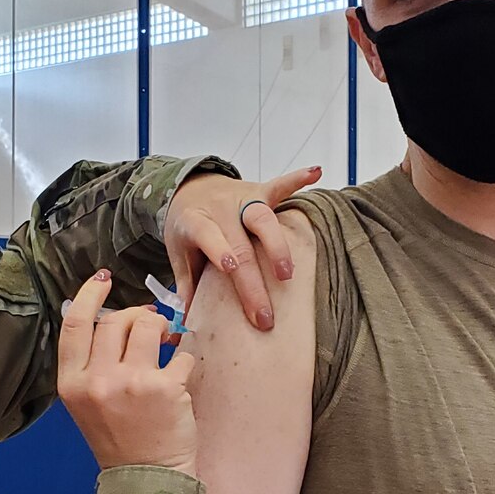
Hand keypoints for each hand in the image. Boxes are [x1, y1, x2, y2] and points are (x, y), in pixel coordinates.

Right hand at [58, 272, 196, 474]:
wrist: (146, 479)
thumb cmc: (119, 440)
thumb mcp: (88, 403)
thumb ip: (93, 364)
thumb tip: (116, 319)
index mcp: (72, 383)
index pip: (76, 324)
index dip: (89, 294)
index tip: (103, 279)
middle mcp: (98, 380)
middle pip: (115, 321)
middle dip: (136, 315)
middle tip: (149, 324)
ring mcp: (131, 383)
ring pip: (147, 326)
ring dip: (161, 327)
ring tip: (166, 341)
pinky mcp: (165, 388)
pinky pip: (179, 354)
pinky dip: (184, 359)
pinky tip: (180, 374)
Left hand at [165, 167, 321, 333]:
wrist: (190, 188)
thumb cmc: (188, 227)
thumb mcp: (179, 253)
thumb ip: (186, 283)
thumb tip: (190, 320)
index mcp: (195, 222)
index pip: (208, 237)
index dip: (220, 251)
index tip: (232, 270)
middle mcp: (220, 210)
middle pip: (240, 243)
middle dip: (253, 280)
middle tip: (265, 315)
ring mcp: (242, 199)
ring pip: (262, 217)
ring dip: (277, 246)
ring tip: (287, 275)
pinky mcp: (259, 191)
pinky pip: (279, 185)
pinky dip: (297, 179)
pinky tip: (315, 173)